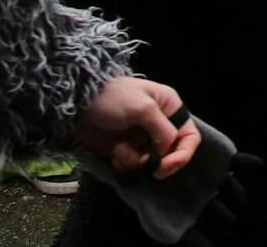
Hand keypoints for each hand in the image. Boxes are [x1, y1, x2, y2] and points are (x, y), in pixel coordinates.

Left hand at [76, 77, 200, 179]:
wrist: (77, 103)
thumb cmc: (113, 98)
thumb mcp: (142, 108)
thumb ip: (163, 130)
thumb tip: (167, 151)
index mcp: (169, 109)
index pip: (189, 137)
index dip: (182, 154)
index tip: (166, 165)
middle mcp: (159, 125)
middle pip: (172, 154)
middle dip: (159, 163)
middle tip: (148, 167)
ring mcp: (142, 139)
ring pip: (151, 163)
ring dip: (136, 162)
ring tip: (119, 150)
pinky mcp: (125, 150)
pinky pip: (133, 166)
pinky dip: (125, 165)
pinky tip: (114, 155)